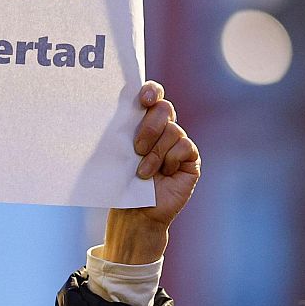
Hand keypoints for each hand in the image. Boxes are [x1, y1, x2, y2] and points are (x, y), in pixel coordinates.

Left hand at [104, 81, 198, 263]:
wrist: (134, 214)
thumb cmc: (123, 183)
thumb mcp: (118, 154)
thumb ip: (123, 131)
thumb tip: (114, 110)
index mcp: (145, 122)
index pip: (153, 95)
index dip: (151, 91)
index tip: (143, 99)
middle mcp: (164, 130)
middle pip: (164, 109)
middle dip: (149, 127)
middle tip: (136, 148)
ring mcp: (179, 144)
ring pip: (173, 131)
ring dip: (155, 153)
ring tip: (144, 172)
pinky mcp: (191, 160)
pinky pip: (184, 147)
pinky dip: (170, 160)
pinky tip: (162, 175)